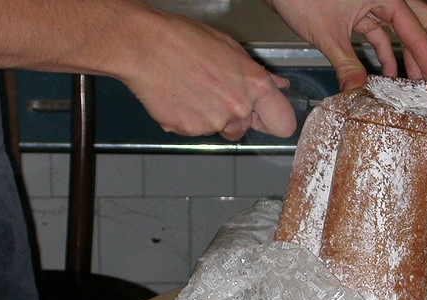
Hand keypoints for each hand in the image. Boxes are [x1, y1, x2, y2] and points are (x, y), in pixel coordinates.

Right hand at [117, 8, 296, 139]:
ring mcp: (213, 124)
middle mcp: (238, 110)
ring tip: (192, 88)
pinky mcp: (190, 131)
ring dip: (210, 116)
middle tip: (214, 91)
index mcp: (255, 87)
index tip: (266, 117)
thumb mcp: (230, 49)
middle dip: (234, 115)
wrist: (142, 47)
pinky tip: (179, 95)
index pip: (283, 123)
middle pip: (245, 128)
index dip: (274, 120)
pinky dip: (188, 118)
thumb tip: (278, 84)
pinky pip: (195, 131)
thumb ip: (258, 74)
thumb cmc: (184, 40)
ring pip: (219, 129)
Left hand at [265, 0, 426, 89]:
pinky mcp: (361, 10)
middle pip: (421, 26)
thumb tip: (358, 93)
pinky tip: (385, 75)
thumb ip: (346, 65)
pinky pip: (382, 33)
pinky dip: (386, 53)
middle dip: (425, 57)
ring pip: (402, 31)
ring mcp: (374, 2)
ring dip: (405, 58)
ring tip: (407, 87)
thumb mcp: (327, 35)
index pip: (419, 33)